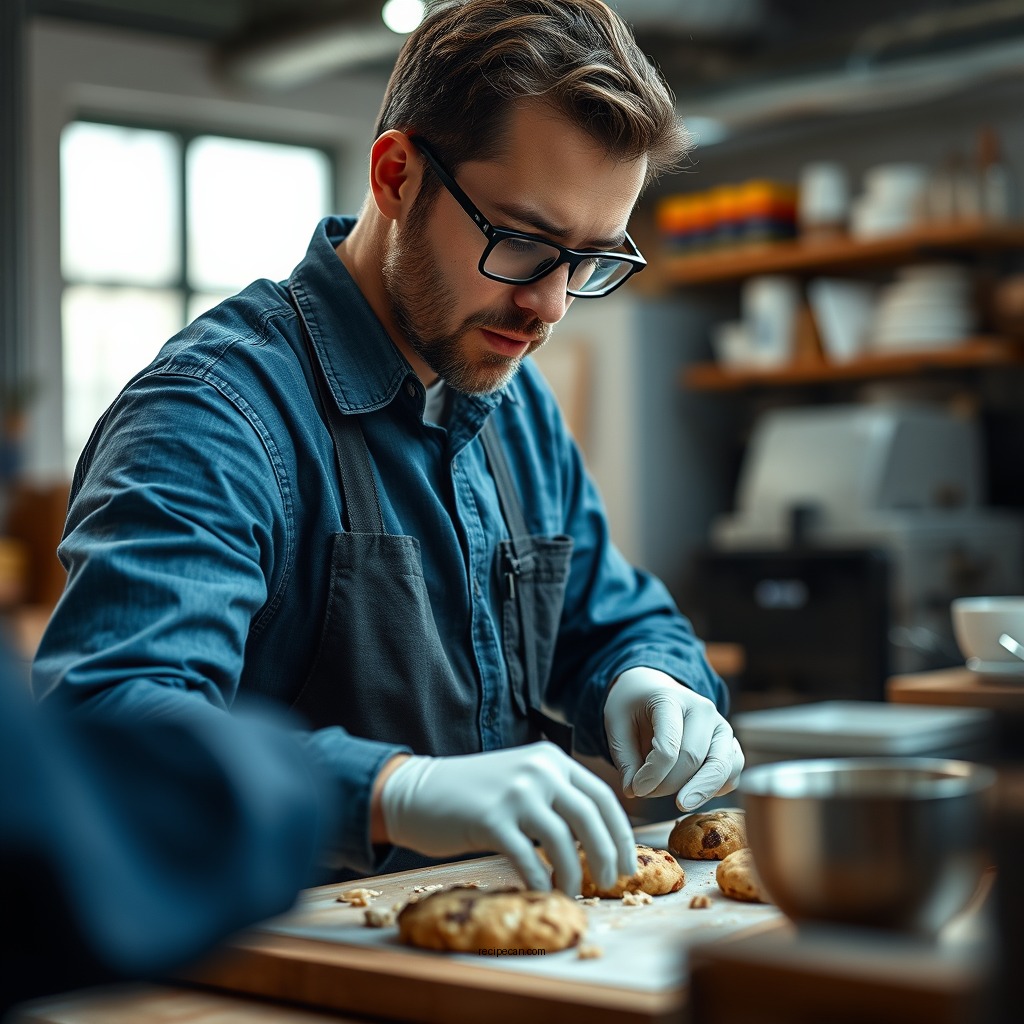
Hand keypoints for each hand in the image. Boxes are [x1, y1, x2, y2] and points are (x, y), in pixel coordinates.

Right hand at [379, 742, 636, 894]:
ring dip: (573, 874)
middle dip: (607, 856)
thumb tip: (598, 839)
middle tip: (610, 882)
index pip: (603, 797)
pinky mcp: (490, 819)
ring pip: (563, 842)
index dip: (622, 834)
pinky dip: (539, 880)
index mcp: (551, 759)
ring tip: (571, 891)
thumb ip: (555, 796)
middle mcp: (539, 770)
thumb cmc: (473, 794)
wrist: (417, 791)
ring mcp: (515, 793)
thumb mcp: (521, 779)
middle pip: (591, 818)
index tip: (629, 863)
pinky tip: (541, 892)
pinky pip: (528, 858)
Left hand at [604, 667, 743, 811]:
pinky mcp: (729, 742)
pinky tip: (695, 793)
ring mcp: (720, 725)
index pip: (667, 746)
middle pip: (692, 759)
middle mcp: (702, 709)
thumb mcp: (616, 725)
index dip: (652, 775)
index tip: (636, 789)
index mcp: (670, 698)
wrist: (653, 689)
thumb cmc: (633, 708)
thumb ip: (625, 759)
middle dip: (669, 785)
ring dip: (699, 792)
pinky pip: (732, 772)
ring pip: (721, 767)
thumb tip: (635, 791)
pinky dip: (718, 789)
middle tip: (647, 792)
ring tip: (678, 803)